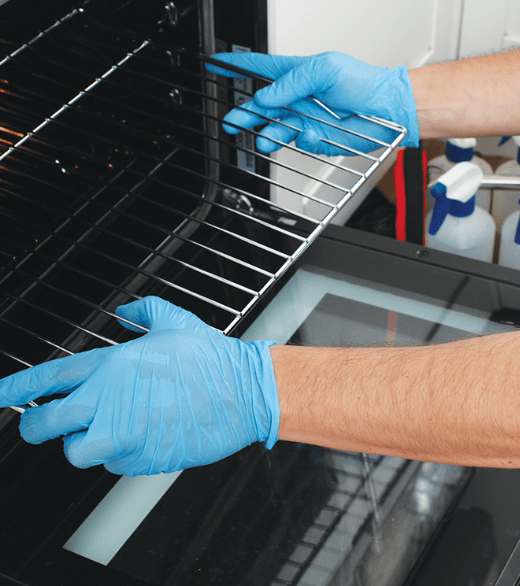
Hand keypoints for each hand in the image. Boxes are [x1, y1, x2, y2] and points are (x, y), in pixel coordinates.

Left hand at [0, 297, 278, 476]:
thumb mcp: (174, 321)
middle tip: (45, 423)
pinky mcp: (141, 458)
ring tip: (104, 431)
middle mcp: (109, 401)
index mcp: (112, 366)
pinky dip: (120, 454)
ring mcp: (124, 433)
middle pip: (45, 425)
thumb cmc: (211, 359)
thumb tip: (126, 310)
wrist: (241, 391)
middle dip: (37, 426)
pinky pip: (113, 464)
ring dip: (83, 444)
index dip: (17, 389)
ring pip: (74, 452)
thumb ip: (142, 311)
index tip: (0, 397)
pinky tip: (142, 436)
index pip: (48, 379)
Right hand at [206, 51, 419, 155]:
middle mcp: (299, 98)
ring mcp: (307, 119)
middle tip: (232, 121)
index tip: (218, 66)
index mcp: (298, 74)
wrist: (387, 110)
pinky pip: (302, 143)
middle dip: (245, 114)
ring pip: (277, 130)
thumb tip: (266, 96)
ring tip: (264, 140)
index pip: (261, 68)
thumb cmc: (363, 83)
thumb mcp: (325, 70)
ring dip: (268, 135)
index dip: (238, 67)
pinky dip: (305, 140)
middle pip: (263, 106)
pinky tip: (313, 134)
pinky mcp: (318, 138)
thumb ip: (292, 83)